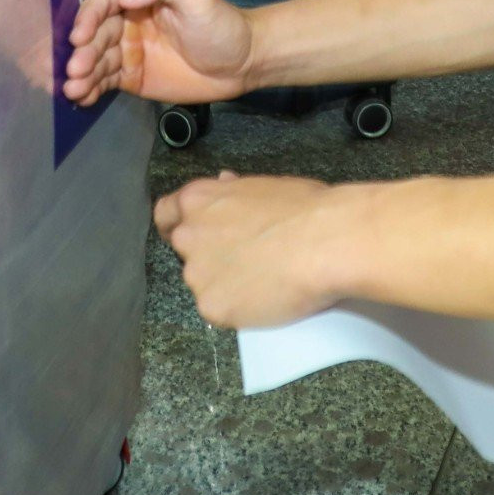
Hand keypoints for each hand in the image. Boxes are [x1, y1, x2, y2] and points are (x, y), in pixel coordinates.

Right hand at [64, 0, 254, 105]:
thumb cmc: (221, 25)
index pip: (104, 2)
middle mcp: (128, 22)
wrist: (243, 63)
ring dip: (82, 74)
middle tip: (74, 70)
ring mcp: (129, 51)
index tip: (79, 36)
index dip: (88, 17)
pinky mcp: (132, 77)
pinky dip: (91, 89)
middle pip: (96, 34)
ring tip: (73, 90)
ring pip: (97, 60)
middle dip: (82, 52)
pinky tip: (81, 98)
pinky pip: (105, 81)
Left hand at [155, 172, 338, 327]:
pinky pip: (220, 310)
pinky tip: (265, 299)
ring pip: (204, 283)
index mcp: (198, 200)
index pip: (166, 214)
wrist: (327, 242)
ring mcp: (197, 275)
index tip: (194, 234)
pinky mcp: (212, 308)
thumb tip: (224, 184)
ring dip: (224, 284)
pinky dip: (238, 309)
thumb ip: (233, 192)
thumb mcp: (263, 186)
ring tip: (262, 281)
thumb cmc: (305, 208)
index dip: (178, 225)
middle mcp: (188, 237)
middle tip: (241, 261)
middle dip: (207, 256)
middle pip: (185, 252)